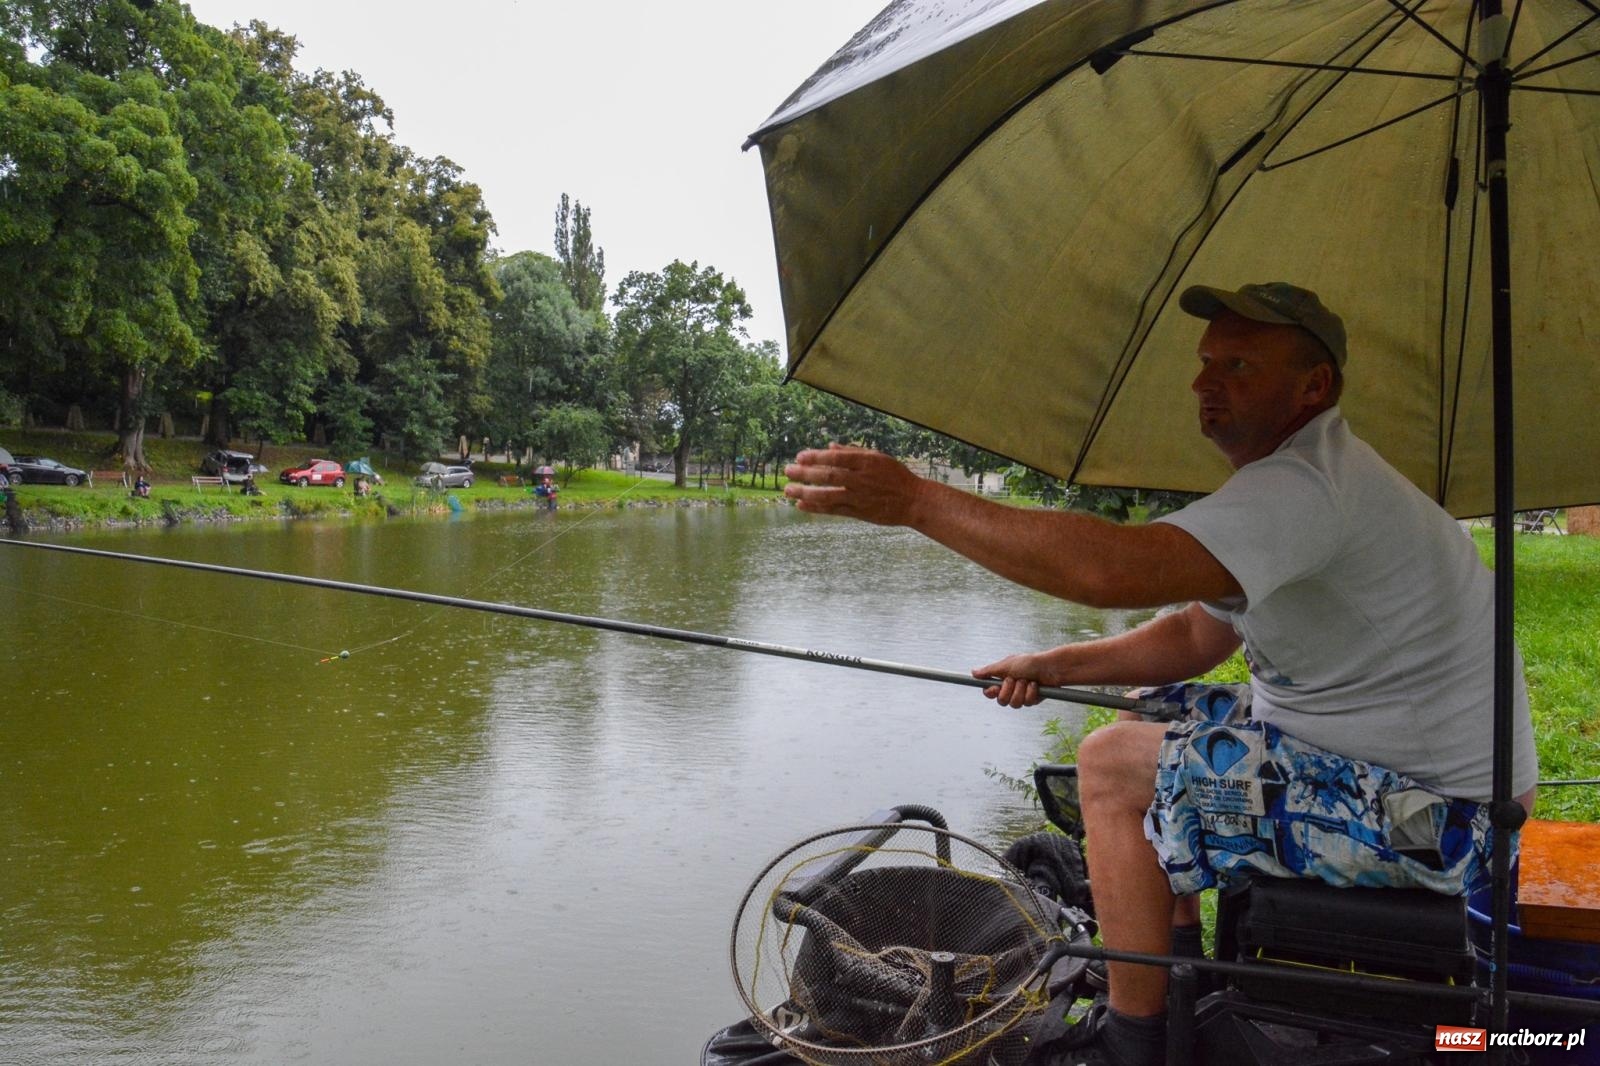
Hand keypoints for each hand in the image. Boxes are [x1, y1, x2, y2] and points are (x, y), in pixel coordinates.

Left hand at [782, 444, 925, 525]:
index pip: (836, 458)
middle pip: (828, 476)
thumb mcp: (878, 457)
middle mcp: (861, 479)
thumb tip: (829, 447)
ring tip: (788, 491)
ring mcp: (859, 497)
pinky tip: (801, 505)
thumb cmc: (896, 476)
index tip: (799, 456)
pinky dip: (816, 508)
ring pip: (827, 495)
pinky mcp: (859, 513)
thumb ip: (852, 452)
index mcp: (866, 462)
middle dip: (805, 473)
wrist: (914, 501)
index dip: (815, 456)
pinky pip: (834, 510)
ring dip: (805, 493)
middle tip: (787, 471)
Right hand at [972, 652, 1059, 707]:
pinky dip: (1031, 693)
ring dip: (1021, 691)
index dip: (991, 692)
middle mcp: (1011, 688)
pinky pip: (1027, 703)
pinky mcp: (1033, 700)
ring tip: (1028, 681)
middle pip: (1001, 701)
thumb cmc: (1029, 662)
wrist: (1050, 667)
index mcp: (1003, 679)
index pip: (990, 692)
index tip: (995, 687)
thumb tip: (973, 672)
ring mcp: (1022, 695)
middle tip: (1015, 679)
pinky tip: (1035, 685)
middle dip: (1009, 690)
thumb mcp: (1006, 665)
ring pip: (1014, 704)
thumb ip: (989, 671)